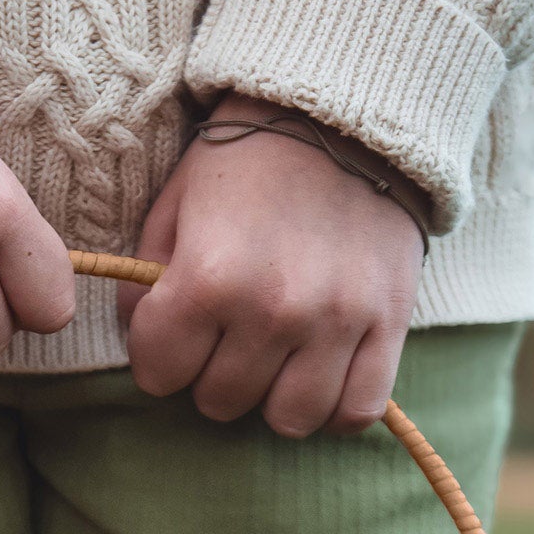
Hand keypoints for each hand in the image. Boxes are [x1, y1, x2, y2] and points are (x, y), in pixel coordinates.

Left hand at [120, 95, 425, 436]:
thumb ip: (148, 286)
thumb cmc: (246, 162)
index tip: (174, 333)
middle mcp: (272, 309)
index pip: (158, 375)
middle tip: (228, 335)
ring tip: (276, 358)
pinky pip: (355, 412)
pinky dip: (334, 405)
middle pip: (219, 403)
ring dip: (273, 396)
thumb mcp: (175, 207)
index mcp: (208, 277)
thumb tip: (144, 344)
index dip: (159, 356)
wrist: (345, 113)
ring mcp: (336, 322)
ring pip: (287, 421)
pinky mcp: (389, 325)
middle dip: (213, 374)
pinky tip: (322, 373)